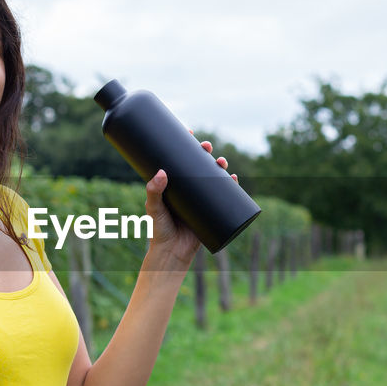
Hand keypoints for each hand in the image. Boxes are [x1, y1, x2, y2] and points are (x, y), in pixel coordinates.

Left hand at [143, 135, 235, 265]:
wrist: (172, 253)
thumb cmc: (158, 231)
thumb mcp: (153, 208)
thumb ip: (154, 191)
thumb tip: (162, 172)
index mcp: (173, 184)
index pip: (179, 159)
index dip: (184, 144)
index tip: (188, 131)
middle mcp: (187, 189)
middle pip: (198, 164)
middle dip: (205, 152)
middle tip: (206, 146)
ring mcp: (199, 199)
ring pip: (212, 177)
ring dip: (219, 166)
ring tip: (221, 162)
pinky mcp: (210, 210)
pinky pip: (223, 195)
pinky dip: (230, 185)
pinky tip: (233, 178)